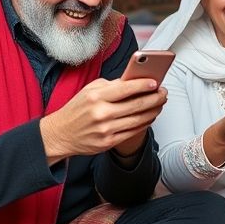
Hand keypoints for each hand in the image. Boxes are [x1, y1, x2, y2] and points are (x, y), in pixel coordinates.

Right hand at [40, 78, 166, 164]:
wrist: (60, 134)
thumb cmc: (77, 109)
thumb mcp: (90, 90)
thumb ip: (112, 85)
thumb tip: (135, 80)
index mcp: (96, 97)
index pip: (126, 88)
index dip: (143, 85)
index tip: (156, 82)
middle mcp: (101, 113)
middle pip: (136, 105)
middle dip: (155, 98)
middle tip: (164, 93)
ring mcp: (106, 130)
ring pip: (138, 120)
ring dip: (153, 111)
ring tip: (160, 103)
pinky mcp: (108, 142)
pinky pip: (133, 132)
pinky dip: (145, 123)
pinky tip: (150, 116)